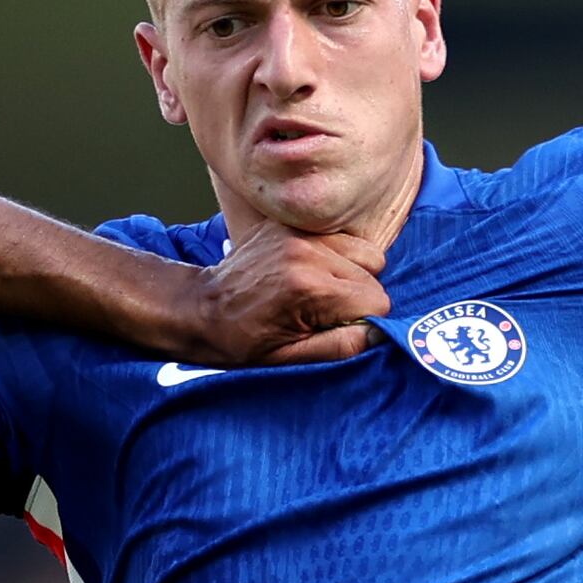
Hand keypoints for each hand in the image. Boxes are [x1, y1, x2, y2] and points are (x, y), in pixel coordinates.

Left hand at [188, 225, 388, 365]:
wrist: (202, 308)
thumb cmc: (244, 340)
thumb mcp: (291, 357)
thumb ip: (341, 346)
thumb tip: (380, 332)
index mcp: (309, 289)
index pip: (377, 301)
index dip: (365, 321)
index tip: (338, 328)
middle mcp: (309, 253)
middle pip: (374, 275)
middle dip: (359, 298)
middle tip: (324, 313)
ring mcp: (300, 234)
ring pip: (364, 253)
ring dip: (352, 275)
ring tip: (320, 292)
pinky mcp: (292, 225)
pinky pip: (340, 239)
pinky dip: (336, 257)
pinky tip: (311, 274)